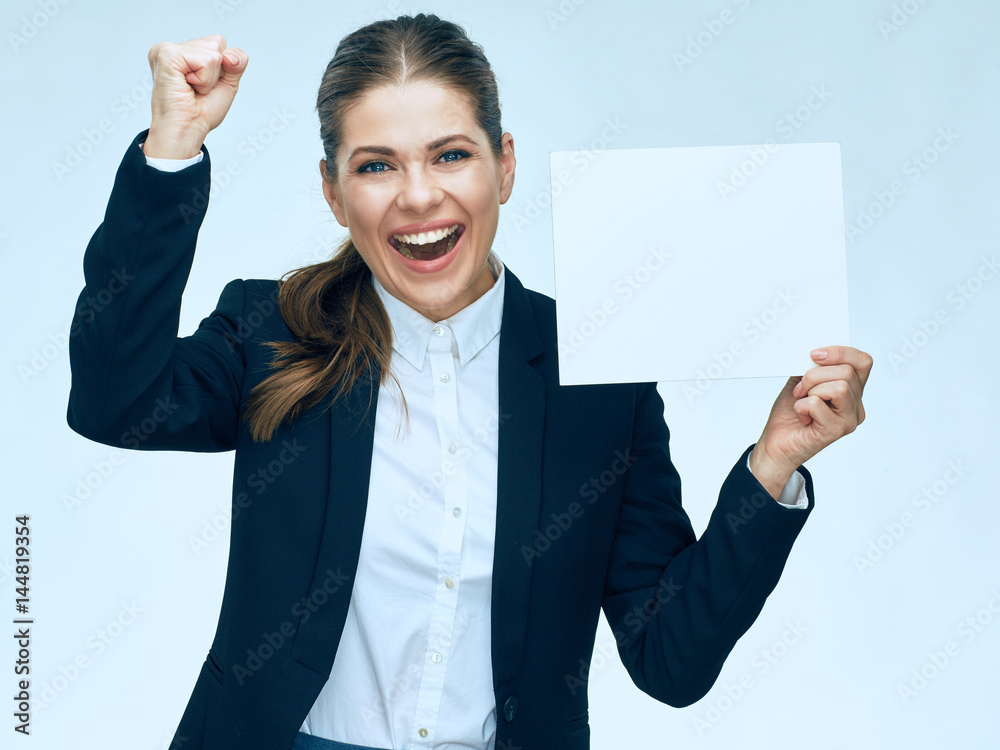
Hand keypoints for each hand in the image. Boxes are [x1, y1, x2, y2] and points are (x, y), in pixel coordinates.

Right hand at [143, 34, 247, 158]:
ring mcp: (167, 49)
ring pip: (213, 52)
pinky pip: (206, 59)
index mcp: (184, 52)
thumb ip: (237, 62)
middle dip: (216, 72)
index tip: (204, 86)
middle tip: (197, 89)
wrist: (188, 129)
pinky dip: (204, 79)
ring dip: (209, 78)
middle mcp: (173, 47)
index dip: (223, 67)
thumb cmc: (202, 112)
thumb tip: (229, 56)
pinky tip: (187, 86)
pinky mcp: (166, 54)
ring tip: (192, 88)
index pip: (219, 42)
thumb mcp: (228, 83)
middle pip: (218, 43)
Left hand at [749, 346, 872, 498]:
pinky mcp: (836, 430)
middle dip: (814, 375)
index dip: (841, 352)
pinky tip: (801, 417)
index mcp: (852, 390)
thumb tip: (818, 352)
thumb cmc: (790, 414)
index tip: (814, 354)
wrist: (776, 443)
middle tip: (800, 389)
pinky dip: (801, 406)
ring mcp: (849, 419)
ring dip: (811, 390)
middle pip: (847, 372)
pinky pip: (818, 403)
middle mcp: (856, 405)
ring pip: (839, 386)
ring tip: (802, 401)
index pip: (863, 362)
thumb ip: (814, 366)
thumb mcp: (802, 380)